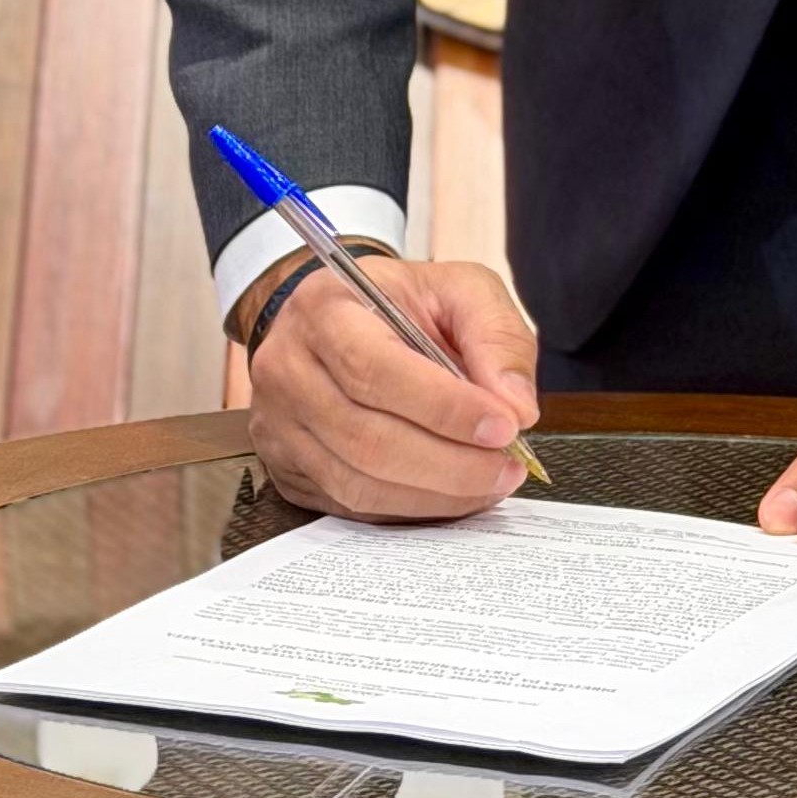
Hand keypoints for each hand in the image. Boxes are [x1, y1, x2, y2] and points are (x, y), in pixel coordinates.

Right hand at [243, 254, 541, 522]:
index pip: (376, 369)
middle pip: (366, 437)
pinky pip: (351, 506)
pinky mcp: (287, 469)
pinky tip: (453, 494)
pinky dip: (410, 509)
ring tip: (491, 482)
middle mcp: (288, 369)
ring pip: (358, 481)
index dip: (443, 407)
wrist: (341, 318)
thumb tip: (517, 406)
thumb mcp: (458, 288)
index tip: (503, 426)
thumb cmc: (401, 302)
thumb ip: (495, 335)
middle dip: (449, 463)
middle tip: (508, 467)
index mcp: (325, 309)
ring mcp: (280, 426)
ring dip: (435, 493)